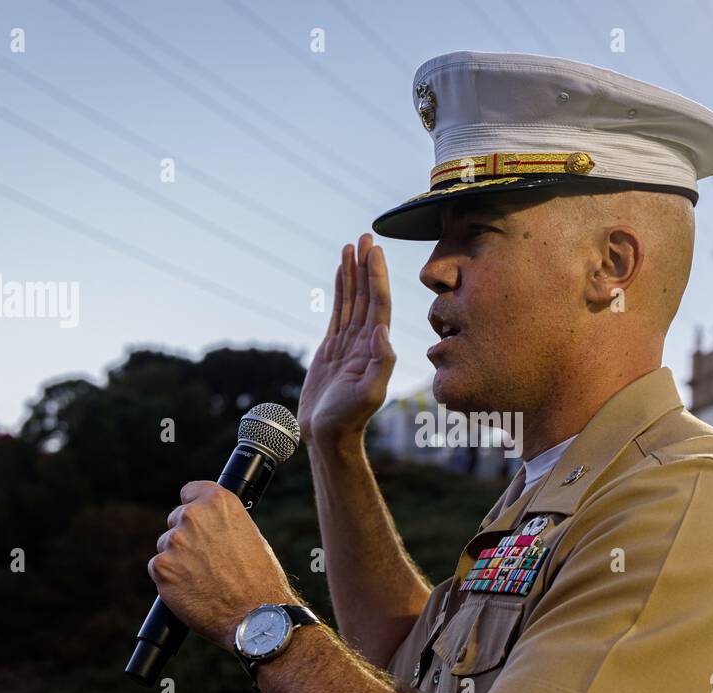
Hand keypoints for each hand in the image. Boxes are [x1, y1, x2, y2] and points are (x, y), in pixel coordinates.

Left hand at [147, 481, 300, 653]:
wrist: (255, 615)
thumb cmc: (260, 579)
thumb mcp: (250, 536)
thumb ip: (222, 524)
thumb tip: (207, 526)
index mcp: (219, 502)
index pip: (190, 491)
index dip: (193, 506)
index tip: (196, 518)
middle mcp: (194, 516)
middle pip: (176, 519)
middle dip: (187, 537)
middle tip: (207, 560)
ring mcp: (174, 541)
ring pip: (167, 546)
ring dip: (179, 559)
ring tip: (205, 579)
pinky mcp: (161, 567)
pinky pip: (160, 568)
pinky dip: (172, 580)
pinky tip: (193, 590)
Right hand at [297, 234, 395, 446]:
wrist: (329, 435)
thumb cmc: (349, 419)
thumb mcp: (370, 393)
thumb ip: (381, 362)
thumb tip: (383, 330)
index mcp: (376, 348)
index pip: (379, 304)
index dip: (377, 277)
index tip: (375, 251)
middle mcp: (365, 341)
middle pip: (367, 295)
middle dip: (366, 266)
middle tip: (365, 236)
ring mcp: (349, 343)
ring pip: (352, 300)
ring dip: (353, 273)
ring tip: (351, 246)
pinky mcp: (332, 348)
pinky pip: (338, 312)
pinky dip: (339, 291)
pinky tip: (340, 274)